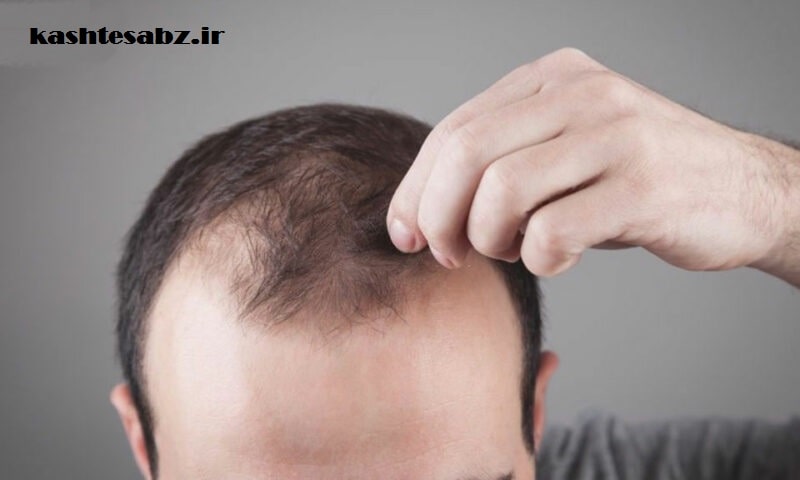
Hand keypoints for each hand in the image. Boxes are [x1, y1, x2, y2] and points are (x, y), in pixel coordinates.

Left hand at [387, 48, 799, 279]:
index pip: (454, 129)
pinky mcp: (643, 186)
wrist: (741, 190)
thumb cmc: (634, 180)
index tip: (405, 234)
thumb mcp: (565, 149)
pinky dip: (540, 260)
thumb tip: (418, 212)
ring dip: (491, 240)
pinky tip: (559, 258)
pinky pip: (554, 232)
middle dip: (438, 217)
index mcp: (552, 78)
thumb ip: (501, 161)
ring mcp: (616, 135)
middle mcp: (581, 93)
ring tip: (514, 251)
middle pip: (466, 155)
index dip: (416, 189)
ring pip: (503, 192)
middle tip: (449, 255)